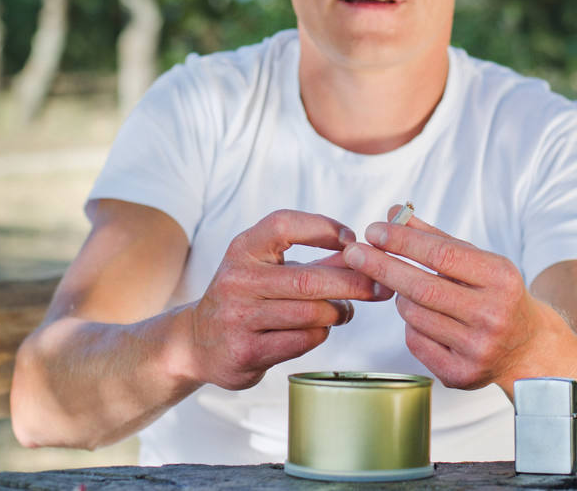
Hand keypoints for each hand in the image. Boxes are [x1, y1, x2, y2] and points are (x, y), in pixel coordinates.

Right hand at [186, 210, 391, 390]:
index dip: (323, 228)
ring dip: (339, 312)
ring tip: (345, 310)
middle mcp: (237, 280)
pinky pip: (303, 340)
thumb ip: (316, 259)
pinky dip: (321, 333)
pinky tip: (320, 328)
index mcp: (243, 249)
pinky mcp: (246, 352)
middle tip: (380, 286)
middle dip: (353, 282)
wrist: (196, 342)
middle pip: (309, 278)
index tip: (351, 240)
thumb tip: (365, 253)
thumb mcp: (269, 268)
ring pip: (311, 313)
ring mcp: (238, 318)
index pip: (284, 225)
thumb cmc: (246, 297)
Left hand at [343, 207, 556, 391]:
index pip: (442, 255)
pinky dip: (411, 325)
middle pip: (423, 288)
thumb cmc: (496, 293)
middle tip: (354, 252)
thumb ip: (435, 237)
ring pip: (414, 315)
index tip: (374, 230)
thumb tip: (393, 212)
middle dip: (382, 267)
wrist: (528, 346)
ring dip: (400, 297)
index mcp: (500, 278)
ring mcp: (477, 348)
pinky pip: (415, 342)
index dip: (403, 242)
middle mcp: (492, 315)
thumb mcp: (477, 260)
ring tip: (408, 289)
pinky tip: (426, 319)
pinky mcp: (461, 375)